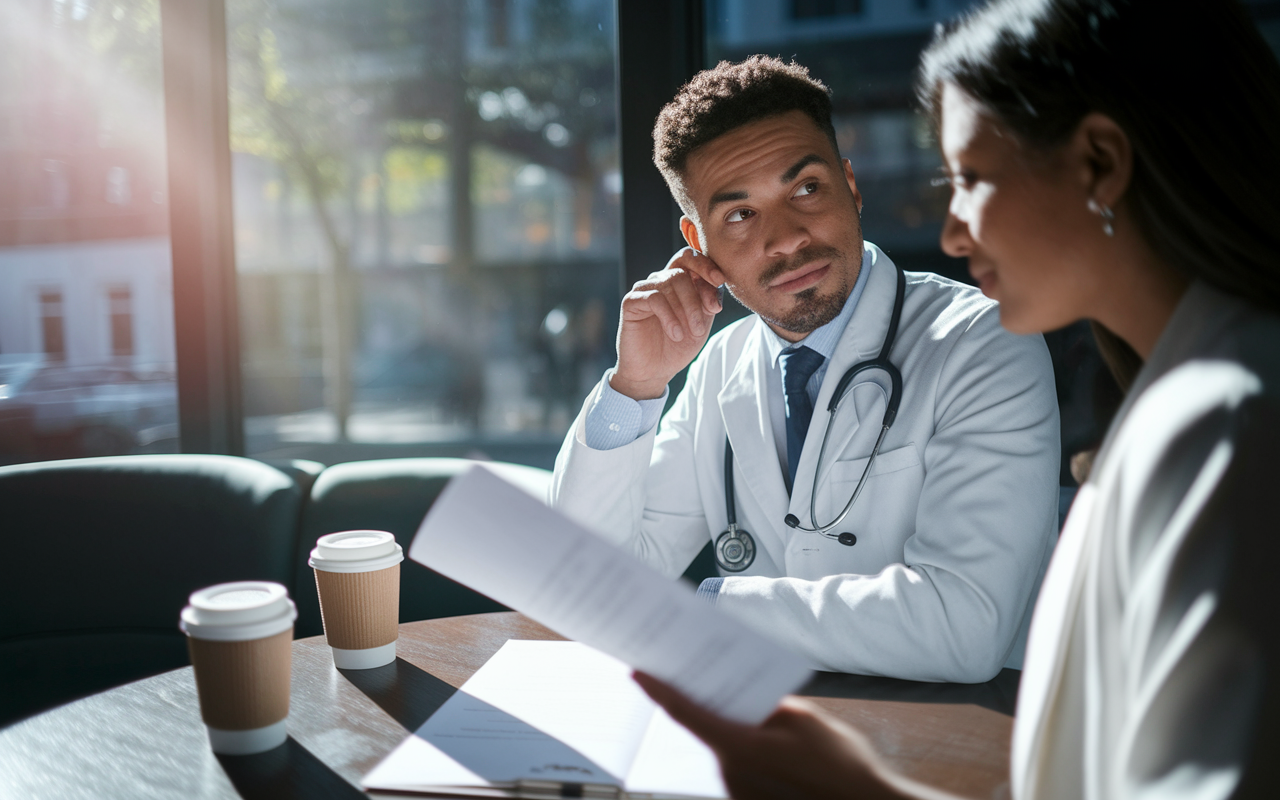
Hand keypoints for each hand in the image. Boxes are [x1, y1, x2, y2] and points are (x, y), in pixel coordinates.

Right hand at [611, 248, 722, 399]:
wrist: (654, 372)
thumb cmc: (677, 347)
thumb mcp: (701, 323)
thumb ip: (708, 301)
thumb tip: (716, 282)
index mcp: (677, 282)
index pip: (689, 259)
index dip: (705, 265)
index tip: (719, 280)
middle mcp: (659, 281)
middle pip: (682, 272)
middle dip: (698, 297)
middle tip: (703, 324)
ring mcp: (644, 289)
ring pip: (671, 282)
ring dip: (688, 309)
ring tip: (692, 333)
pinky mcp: (631, 302)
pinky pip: (654, 298)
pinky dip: (670, 316)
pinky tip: (676, 334)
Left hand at [633, 672, 949, 799]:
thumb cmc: (840, 765)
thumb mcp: (804, 719)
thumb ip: (766, 704)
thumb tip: (745, 696)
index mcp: (739, 746)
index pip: (686, 712)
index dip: (658, 690)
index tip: (637, 672)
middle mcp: (730, 771)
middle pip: (706, 727)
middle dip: (707, 700)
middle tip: (703, 671)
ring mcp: (738, 789)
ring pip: (724, 746)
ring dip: (731, 726)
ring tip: (754, 707)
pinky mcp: (748, 799)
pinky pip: (738, 764)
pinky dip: (744, 747)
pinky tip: (767, 738)